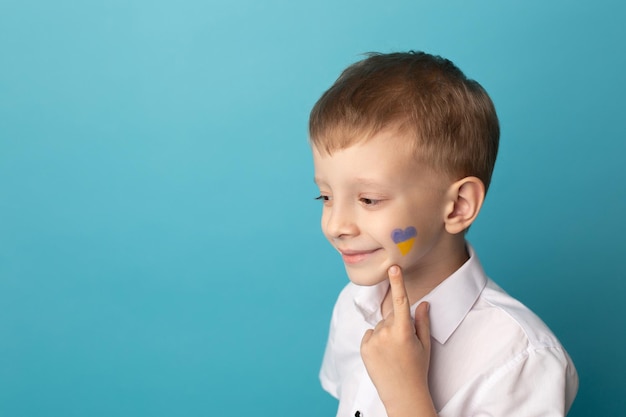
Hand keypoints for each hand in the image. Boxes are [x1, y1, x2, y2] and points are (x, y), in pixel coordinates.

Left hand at [360, 265, 436, 416]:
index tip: (393, 267)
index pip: (401, 302)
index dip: (398, 283)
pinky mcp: (364, 348)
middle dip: (398, 324)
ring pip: (381, 326)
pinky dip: (376, 340)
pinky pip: (370, 334)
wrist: (402, 394)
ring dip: (386, 333)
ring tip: (394, 353)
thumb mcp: (425, 346)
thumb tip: (423, 303)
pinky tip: (383, 354)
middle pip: (391, 316)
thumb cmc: (417, 370)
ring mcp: (373, 340)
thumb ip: (423, 322)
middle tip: (404, 344)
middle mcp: (386, 333)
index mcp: (404, 331)